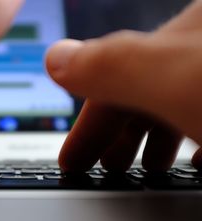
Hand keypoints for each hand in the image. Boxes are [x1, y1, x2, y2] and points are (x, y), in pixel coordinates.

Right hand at [46, 0, 201, 171]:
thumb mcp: (177, 80)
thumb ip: (113, 67)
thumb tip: (55, 59)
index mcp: (191, 31)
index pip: (119, 77)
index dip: (89, 126)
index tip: (72, 160)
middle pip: (148, 90)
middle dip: (120, 134)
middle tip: (105, 164)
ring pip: (181, 102)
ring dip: (159, 137)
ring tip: (149, 167)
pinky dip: (198, 140)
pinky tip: (199, 160)